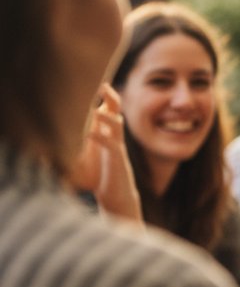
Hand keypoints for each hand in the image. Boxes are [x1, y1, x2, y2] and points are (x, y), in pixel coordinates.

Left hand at [69, 84, 141, 222]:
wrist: (118, 200)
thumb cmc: (104, 181)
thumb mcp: (94, 159)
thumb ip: (88, 145)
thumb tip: (73, 136)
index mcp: (110, 139)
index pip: (111, 114)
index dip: (108, 100)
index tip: (103, 86)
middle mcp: (115, 141)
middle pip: (117, 115)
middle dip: (112, 101)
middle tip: (105, 86)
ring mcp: (117, 151)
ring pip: (116, 129)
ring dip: (107, 119)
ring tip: (97, 110)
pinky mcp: (117, 163)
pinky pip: (110, 147)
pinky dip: (100, 139)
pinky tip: (91, 133)